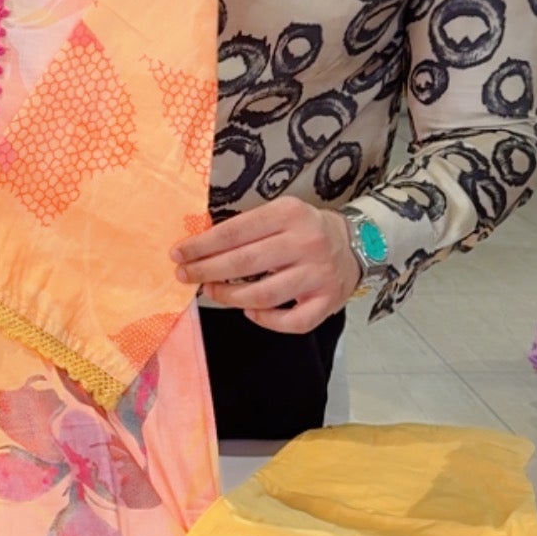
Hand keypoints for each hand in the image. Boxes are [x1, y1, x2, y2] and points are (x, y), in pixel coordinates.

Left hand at [172, 200, 360, 332]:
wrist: (357, 243)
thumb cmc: (305, 229)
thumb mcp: (280, 214)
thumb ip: (248, 228)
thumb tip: (201, 247)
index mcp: (289, 214)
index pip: (235, 231)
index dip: (202, 245)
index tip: (179, 254)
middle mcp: (305, 243)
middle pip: (244, 263)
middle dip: (206, 271)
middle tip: (185, 276)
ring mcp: (318, 275)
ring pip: (263, 295)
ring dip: (229, 297)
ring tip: (212, 292)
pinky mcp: (327, 301)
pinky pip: (291, 321)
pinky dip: (266, 320)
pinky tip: (250, 312)